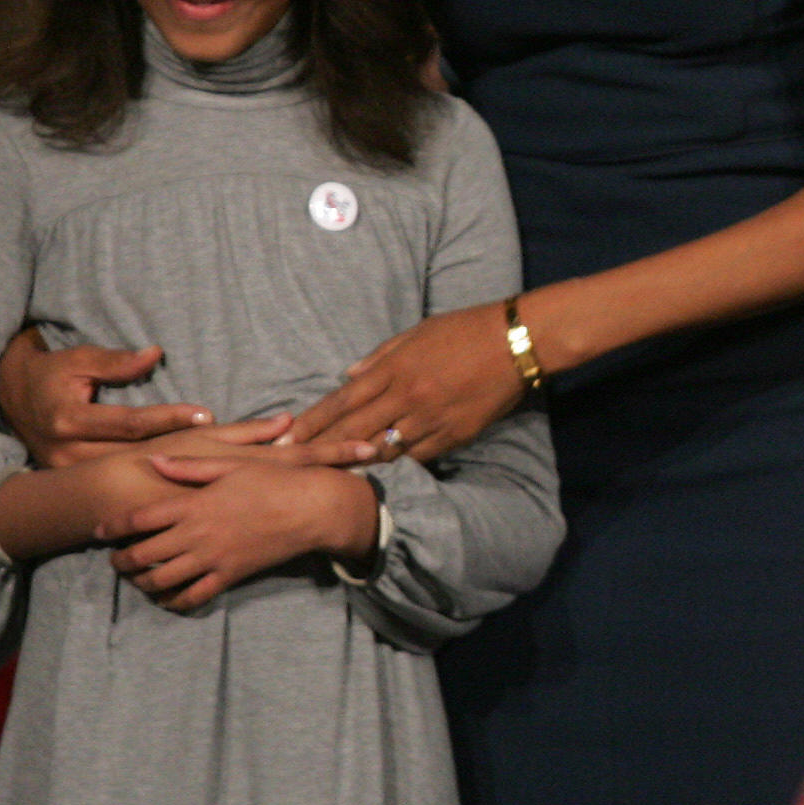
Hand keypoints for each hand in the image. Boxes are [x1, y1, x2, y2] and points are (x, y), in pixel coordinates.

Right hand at [0, 335, 221, 467]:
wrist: (11, 399)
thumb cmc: (50, 374)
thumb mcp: (78, 359)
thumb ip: (115, 361)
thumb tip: (154, 354)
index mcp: (68, 420)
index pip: (129, 423)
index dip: (168, 419)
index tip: (205, 414)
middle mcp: (67, 453)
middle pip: (134, 455)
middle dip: (179, 450)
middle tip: (224, 446)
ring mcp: (69, 473)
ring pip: (128, 475)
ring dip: (169, 469)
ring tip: (211, 463)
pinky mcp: (74, 483)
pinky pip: (117, 483)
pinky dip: (149, 480)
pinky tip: (182, 478)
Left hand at [106, 457, 377, 612]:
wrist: (311, 508)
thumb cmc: (272, 480)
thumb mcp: (231, 464)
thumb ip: (189, 466)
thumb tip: (154, 460)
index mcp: (194, 503)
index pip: (138, 519)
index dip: (112, 526)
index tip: (98, 530)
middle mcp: (197, 534)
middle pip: (142, 556)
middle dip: (120, 561)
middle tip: (114, 560)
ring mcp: (213, 558)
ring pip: (162, 581)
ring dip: (141, 583)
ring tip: (136, 579)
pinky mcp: (230, 575)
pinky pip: (194, 597)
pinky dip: (174, 601)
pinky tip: (167, 598)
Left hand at [285, 300, 524, 462]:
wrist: (516, 342)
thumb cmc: (466, 329)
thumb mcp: (418, 333)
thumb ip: (380, 357)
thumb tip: (349, 376)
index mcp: (395, 368)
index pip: (343, 400)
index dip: (312, 421)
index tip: (287, 437)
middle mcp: (407, 396)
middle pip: (354, 429)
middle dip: (320, 448)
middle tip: (292, 465)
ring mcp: (431, 418)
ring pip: (383, 448)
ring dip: (354, 462)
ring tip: (327, 475)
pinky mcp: (454, 434)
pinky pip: (416, 455)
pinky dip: (395, 463)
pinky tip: (377, 472)